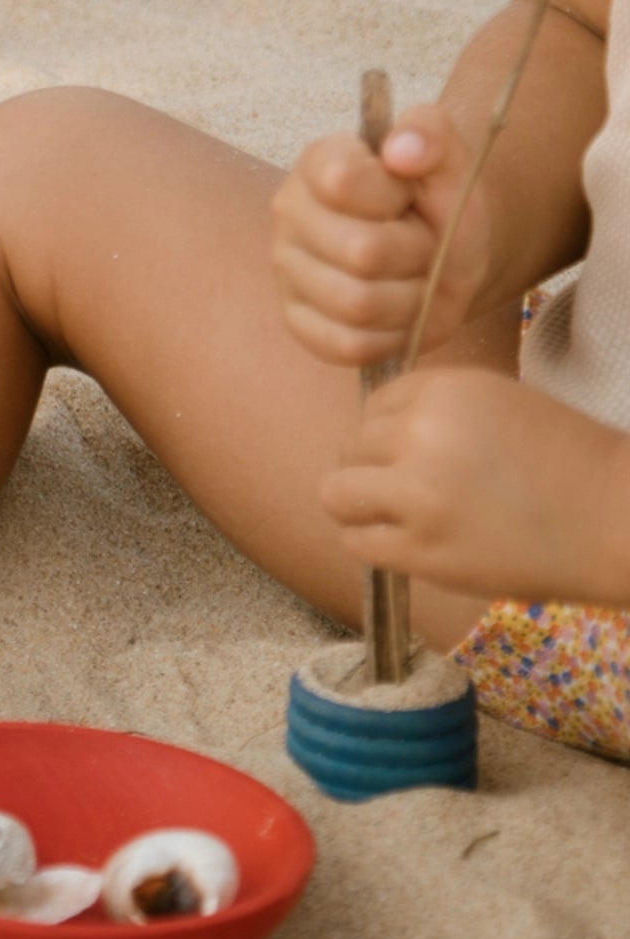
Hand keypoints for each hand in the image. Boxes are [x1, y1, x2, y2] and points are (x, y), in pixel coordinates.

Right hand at [270, 104, 490, 366]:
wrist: (446, 255)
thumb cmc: (440, 203)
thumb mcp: (451, 160)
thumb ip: (431, 133)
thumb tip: (402, 152)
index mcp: (318, 163)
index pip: (344, 182)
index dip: (394, 197)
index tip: (407, 196)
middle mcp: (288, 213)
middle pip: (362, 252)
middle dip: (416, 255)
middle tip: (422, 245)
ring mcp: (287, 269)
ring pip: (357, 304)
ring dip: (409, 300)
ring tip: (414, 280)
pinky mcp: (297, 321)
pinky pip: (347, 344)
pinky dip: (389, 337)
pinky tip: (397, 315)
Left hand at [322, 366, 629, 604]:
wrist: (620, 519)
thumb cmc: (565, 463)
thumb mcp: (495, 404)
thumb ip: (431, 410)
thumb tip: (364, 431)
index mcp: (442, 389)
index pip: (374, 404)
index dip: (390, 431)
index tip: (421, 454)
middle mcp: (422, 433)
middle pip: (352, 445)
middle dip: (376, 466)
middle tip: (417, 490)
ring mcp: (418, 493)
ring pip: (337, 492)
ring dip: (357, 504)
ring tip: (393, 515)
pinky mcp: (423, 549)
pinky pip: (357, 541)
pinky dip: (371, 542)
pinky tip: (404, 543)